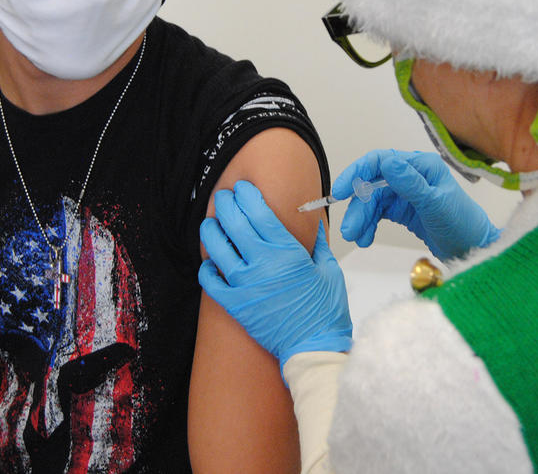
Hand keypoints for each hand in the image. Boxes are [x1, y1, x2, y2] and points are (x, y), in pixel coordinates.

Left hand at [198, 181, 351, 371]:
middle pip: (234, 222)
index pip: (259, 212)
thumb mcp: (330, 270)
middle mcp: (262, 264)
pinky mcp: (234, 305)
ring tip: (211, 223)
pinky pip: (209, 280)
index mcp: (287, 252)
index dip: (247, 195)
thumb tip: (312, 223)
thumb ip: (318, 243)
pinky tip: (211, 261)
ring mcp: (245, 285)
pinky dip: (207, 267)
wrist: (313, 348)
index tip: (243, 188)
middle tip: (224, 197)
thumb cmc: (325, 312)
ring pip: (216, 247)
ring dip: (211, 229)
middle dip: (226, 203)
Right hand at [335, 149, 499, 259]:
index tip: (340, 191)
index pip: (380, 161)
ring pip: (373, 201)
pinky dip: (369, 225)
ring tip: (357, 238)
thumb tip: (388, 162)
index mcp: (421, 166)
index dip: (357, 173)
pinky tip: (366, 238)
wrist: (475, 251)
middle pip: (373, 185)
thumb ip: (411, 183)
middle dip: (359, 207)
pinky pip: (379, 213)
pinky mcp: (404, 209)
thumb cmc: (463, 224)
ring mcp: (407, 192)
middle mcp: (412, 175)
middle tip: (349, 229)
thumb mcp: (435, 203)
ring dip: (362, 218)